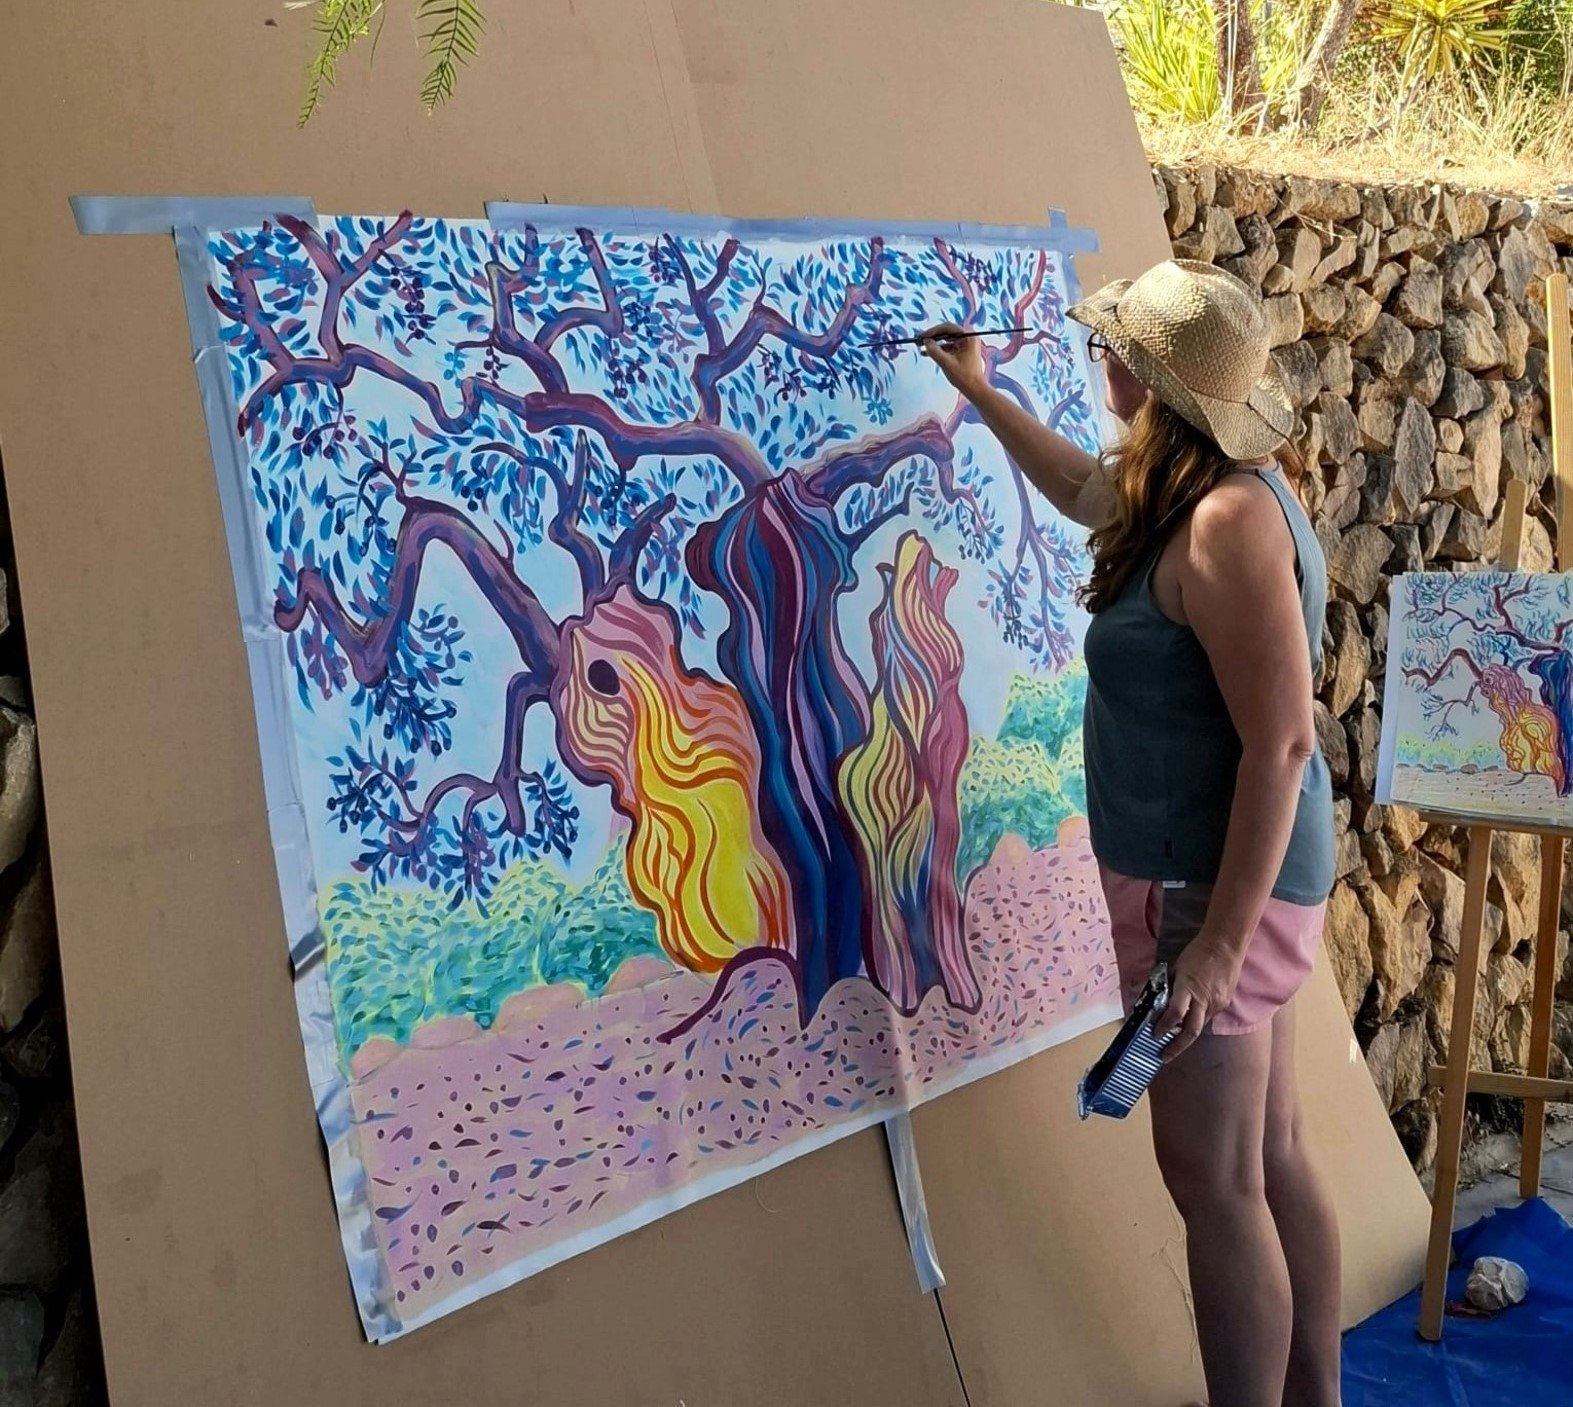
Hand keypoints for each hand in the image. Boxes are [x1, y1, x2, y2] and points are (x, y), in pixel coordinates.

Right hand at [917, 322, 987, 396]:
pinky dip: (939, 349)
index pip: (948, 328)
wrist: (974, 389)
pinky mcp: (962, 351)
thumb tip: (926, 341)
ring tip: (921, 346)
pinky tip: (927, 352)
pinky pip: (948, 346)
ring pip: (946, 339)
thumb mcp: (946, 363)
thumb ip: (934, 351)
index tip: (922, 336)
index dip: (933, 331)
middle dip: (932, 336)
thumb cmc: (964, 377)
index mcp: (968, 337)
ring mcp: (966, 344)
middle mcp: (968, 337)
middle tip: (920, 340)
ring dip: (934, 343)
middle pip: (946, 332)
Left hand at [1154, 936, 1244, 1062]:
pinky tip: (1188, 1024)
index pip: (1175, 1014)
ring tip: (1172, 1044)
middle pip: (1191, 1031)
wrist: (1225, 945)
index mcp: (1188, 988)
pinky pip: (1208, 1017)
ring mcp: (1217, 1003)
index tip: (1154, 1035)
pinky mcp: (1224, 1003)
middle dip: (1176, 1047)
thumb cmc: (1196, 953)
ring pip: (1200, 1026)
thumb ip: (1168, 986)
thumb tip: (1157, 1002)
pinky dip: (1196, 1022)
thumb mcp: (1175, 967)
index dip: (1163, 1027)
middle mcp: (1204, 999)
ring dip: (1186, 1036)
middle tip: (1163, 1056)